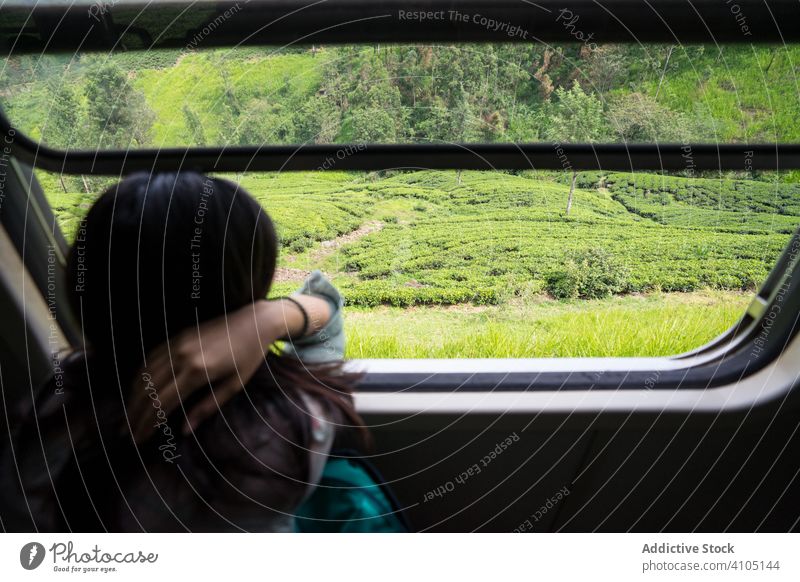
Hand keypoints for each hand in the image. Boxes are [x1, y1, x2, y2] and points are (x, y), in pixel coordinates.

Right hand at [126, 295, 331, 442]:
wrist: (255, 322)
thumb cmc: (249, 356)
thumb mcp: (234, 386)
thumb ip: (207, 408)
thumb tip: (184, 431)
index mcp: (198, 372)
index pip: (163, 403)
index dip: (148, 423)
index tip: (139, 440)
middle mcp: (182, 356)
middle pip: (148, 390)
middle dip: (134, 414)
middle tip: (126, 434)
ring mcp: (177, 344)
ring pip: (144, 374)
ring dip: (132, 397)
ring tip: (126, 416)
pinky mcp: (177, 336)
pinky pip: (150, 358)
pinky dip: (139, 376)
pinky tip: (136, 390)